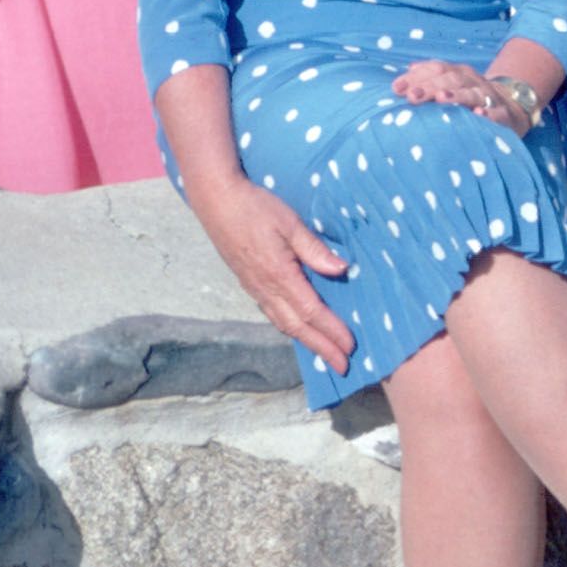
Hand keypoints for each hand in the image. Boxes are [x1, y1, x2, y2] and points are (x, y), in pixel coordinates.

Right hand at [196, 175, 353, 372]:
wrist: (216, 200)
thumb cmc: (255, 206)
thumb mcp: (289, 222)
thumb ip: (314, 249)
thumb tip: (341, 269)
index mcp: (278, 274)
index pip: (311, 311)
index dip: (332, 331)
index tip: (350, 346)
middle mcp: (265, 288)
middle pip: (297, 327)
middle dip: (322, 348)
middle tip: (343, 366)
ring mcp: (255, 288)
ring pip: (283, 323)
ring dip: (306, 342)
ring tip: (325, 354)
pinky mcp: (249, 283)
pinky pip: (273, 314)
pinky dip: (290, 328)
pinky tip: (299, 329)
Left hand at [391, 59, 526, 128]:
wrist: (509, 107)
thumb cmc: (468, 96)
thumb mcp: (449, 84)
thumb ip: (428, 78)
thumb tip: (405, 73)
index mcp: (456, 72)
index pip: (436, 68)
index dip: (416, 77)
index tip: (397, 88)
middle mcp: (471, 81)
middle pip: (450, 79)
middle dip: (430, 86)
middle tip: (412, 97)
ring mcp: (487, 96)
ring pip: (471, 93)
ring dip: (455, 95)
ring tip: (440, 99)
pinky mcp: (502, 113)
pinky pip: (495, 113)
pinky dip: (487, 113)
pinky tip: (478, 115)